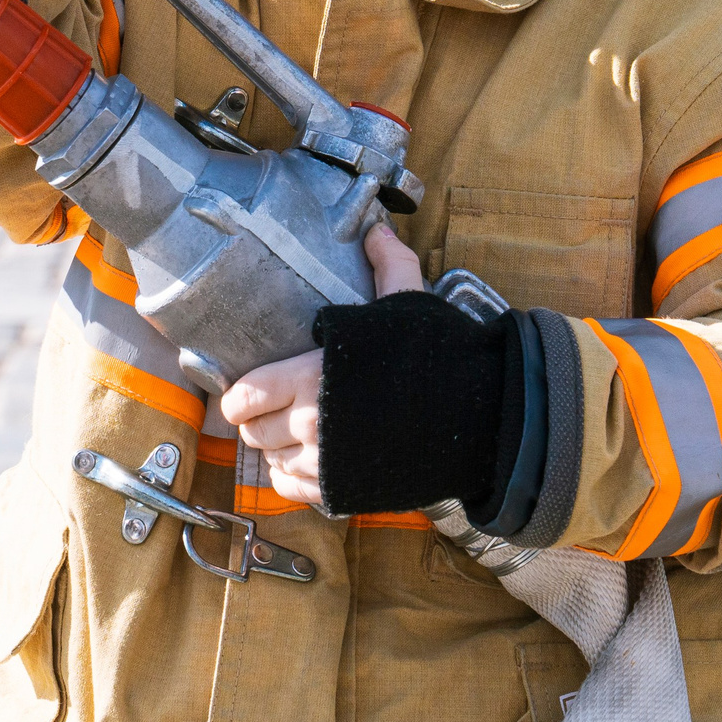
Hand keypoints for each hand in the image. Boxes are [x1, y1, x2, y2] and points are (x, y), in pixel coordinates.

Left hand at [217, 224, 424, 507]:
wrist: (482, 420)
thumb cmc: (439, 361)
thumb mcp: (408, 305)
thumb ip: (386, 265)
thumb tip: (375, 230)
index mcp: (310, 376)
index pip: (243, 397)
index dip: (239, 396)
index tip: (248, 390)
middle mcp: (309, 425)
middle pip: (252, 434)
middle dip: (257, 421)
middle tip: (273, 408)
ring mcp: (325, 465)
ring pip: (271, 463)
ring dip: (276, 448)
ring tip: (292, 432)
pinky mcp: (342, 491)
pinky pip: (292, 490)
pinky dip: (292, 477)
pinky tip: (308, 459)